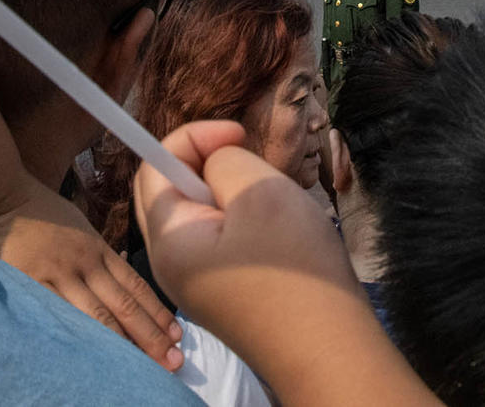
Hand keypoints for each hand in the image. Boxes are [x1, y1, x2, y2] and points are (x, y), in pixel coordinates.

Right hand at [0, 172, 182, 370]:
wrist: (2, 198)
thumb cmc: (40, 213)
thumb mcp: (79, 228)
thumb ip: (97, 255)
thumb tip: (118, 284)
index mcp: (98, 249)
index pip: (136, 286)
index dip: (158, 313)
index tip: (176, 336)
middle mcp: (85, 263)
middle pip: (124, 305)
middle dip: (151, 335)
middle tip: (173, 361)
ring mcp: (58, 274)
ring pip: (97, 316)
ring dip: (122, 344)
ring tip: (142, 367)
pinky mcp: (30, 284)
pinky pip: (58, 317)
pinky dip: (78, 338)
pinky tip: (93, 358)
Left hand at [135, 122, 436, 405]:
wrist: (331, 351)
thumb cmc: (293, 271)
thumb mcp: (258, 190)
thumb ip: (224, 162)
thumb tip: (214, 164)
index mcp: (168, 240)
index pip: (154, 167)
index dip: (193, 137)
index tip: (238, 133)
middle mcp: (172, 265)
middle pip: (172, 192)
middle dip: (207, 164)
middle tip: (249, 161)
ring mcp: (199, 283)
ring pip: (201, 215)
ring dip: (232, 194)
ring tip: (271, 200)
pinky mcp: (226, 293)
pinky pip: (221, 240)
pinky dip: (245, 221)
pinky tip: (278, 231)